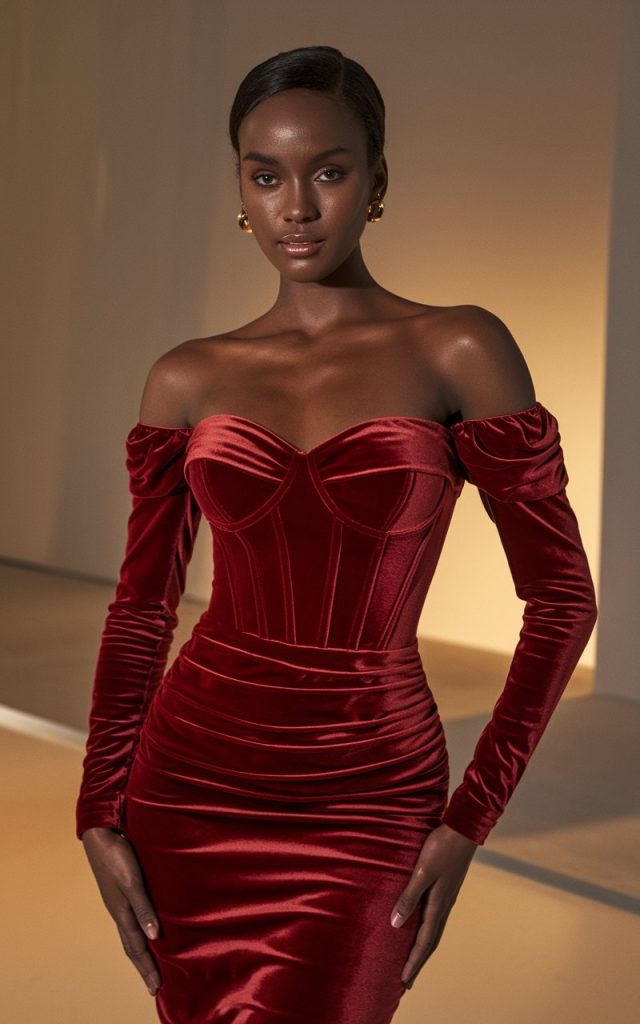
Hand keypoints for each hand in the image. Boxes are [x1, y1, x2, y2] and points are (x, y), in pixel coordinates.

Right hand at [81, 827, 161, 996]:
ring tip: (151, 964)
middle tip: (153, 985)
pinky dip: (141, 931)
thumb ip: (143, 907)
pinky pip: (134, 918)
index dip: (146, 967)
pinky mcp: (123, 888)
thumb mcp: (132, 881)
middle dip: (143, 966)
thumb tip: (154, 937)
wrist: (102, 831)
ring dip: (142, 951)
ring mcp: (120, 900)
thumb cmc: (117, 855)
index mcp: (121, 912)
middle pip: (132, 945)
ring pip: (131, 933)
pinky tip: (149, 928)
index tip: (155, 988)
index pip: (136, 947)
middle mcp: (120, 910)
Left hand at [390, 823, 477, 987]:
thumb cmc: (441, 848)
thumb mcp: (422, 872)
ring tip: (414, 960)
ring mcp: (447, 897)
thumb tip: (396, 924)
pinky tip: (422, 927)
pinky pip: (436, 918)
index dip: (413, 962)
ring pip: (434, 931)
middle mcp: (444, 905)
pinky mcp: (447, 889)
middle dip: (418, 961)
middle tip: (407, 981)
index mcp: (438, 904)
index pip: (424, 941)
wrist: (463, 830)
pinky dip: (428, 931)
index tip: (404, 981)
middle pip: (431, 942)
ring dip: (424, 948)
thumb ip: (409, 897)